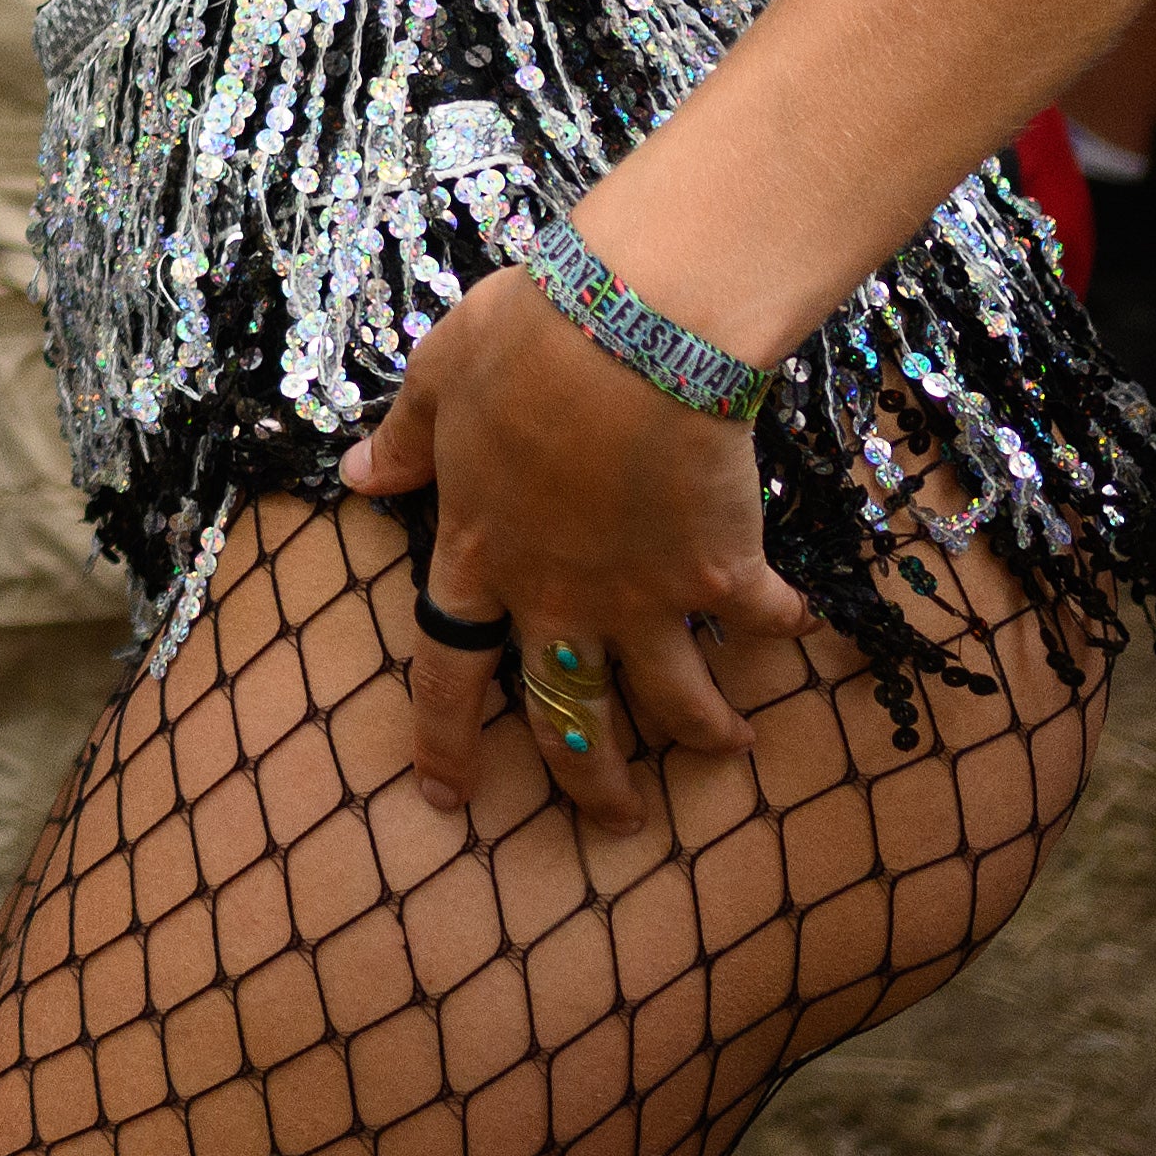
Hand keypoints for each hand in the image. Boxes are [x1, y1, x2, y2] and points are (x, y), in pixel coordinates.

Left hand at [339, 271, 810, 838]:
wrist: (629, 332)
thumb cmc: (522, 343)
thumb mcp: (434, 382)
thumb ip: (403, 442)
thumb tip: (359, 475)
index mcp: (478, 558)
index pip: (445, 674)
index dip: (443, 740)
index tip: (442, 795)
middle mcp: (557, 598)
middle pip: (569, 718)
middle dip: (591, 781)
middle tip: (617, 824)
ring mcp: (640, 595)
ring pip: (673, 700)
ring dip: (703, 729)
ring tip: (730, 746)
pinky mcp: (717, 572)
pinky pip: (756, 619)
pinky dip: (780, 624)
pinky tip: (797, 625)